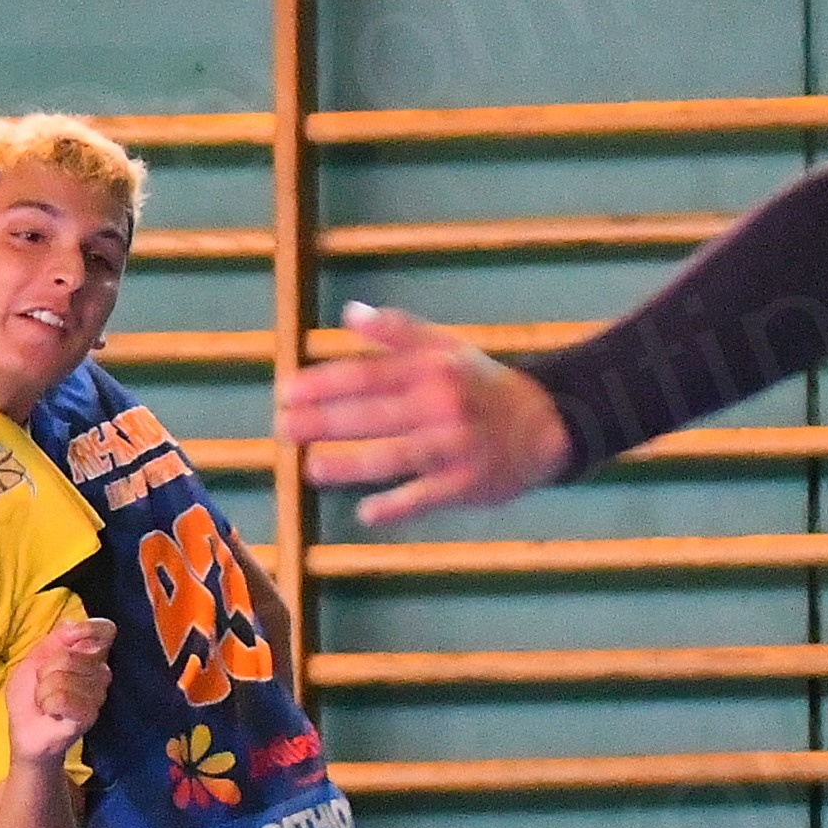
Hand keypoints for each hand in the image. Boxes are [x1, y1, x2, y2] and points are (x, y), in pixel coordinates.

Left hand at [4, 619, 113, 765]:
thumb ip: (56, 638)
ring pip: (63, 678)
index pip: (105, 631)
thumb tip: (75, 624)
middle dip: (46, 670)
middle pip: (71, 655)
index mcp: (90, 655)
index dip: (89, 629)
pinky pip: (63, 698)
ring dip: (44, 691)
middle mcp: (100, 673)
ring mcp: (97, 696)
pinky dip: (48, 704)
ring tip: (47, 701)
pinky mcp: (88, 716)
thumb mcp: (36, 658)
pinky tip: (51, 712)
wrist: (26, 732)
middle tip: (44, 685)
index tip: (69, 638)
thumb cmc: (31, 696)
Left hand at [275, 302, 574, 523]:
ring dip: (349, 465)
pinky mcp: (466, 484)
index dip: (324, 383)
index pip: (369, 374)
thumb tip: (349, 313)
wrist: (546, 424)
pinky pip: (425, 498)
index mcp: (433, 370)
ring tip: (311, 468)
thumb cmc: (481, 385)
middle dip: (323, 422)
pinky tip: (365, 514)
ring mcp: (454, 446)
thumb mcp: (446, 348)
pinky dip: (396, 508)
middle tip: (282, 428)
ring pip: (394, 457)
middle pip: (373, 414)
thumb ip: (396, 332)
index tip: (286, 391)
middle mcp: (442, 405)